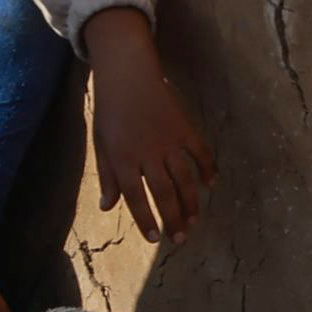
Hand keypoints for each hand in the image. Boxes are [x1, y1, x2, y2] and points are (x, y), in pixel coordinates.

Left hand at [83, 9, 215, 246]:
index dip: (146, 219)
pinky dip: (208, 169)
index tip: (154, 238)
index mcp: (122, 158)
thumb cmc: (109, 109)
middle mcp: (147, 153)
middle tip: (180, 238)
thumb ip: (107, 176)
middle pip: (164, 193)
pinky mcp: (184, 127)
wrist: (127, 73)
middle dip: (173, 218)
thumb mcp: (101, 143)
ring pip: (185, 179)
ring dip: (192, 202)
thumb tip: (108, 206)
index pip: (136, 197)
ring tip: (195, 221)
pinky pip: (200, 152)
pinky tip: (211, 184)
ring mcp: (169, 140)